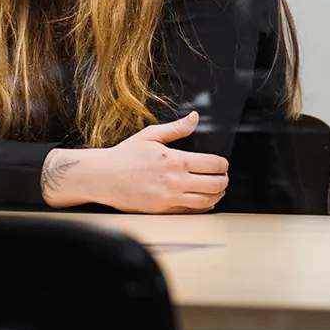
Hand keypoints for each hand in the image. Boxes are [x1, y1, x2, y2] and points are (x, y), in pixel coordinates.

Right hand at [40, 112, 228, 213]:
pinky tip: (204, 201)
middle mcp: (176, 180)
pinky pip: (192, 212)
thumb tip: (195, 117)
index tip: (222, 164)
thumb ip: (176, 128)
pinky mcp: (163, 210)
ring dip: (217, 195)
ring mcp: (170, 197)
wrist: (105, 177)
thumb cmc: (125, 156)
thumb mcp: (150, 135)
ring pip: (207, 200)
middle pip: (215, 184)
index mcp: (175, 160)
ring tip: (217, 190)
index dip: (223, 164)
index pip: (213, 164)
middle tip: (223, 177)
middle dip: (224, 180)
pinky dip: (203, 207)